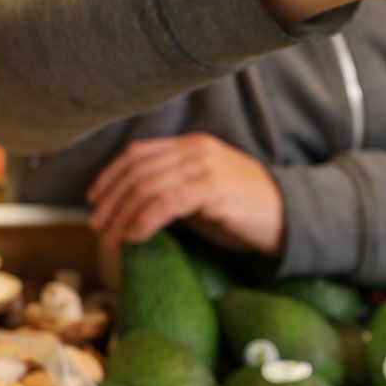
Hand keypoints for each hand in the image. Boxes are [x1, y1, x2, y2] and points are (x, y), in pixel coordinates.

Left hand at [86, 134, 284, 255]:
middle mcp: (196, 150)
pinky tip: (138, 237)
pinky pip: (167, 203)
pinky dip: (145, 221)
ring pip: (147, 187)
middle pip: (137, 171)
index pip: (137, 154)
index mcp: (191, 145)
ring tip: (115, 240)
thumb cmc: (245, 212)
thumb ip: (172, 192)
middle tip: (99, 228)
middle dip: (112, 201)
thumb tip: (130, 211)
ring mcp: (206, 167)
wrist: (292, 217)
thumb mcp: (203, 194)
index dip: (110, 176)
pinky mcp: (215, 189)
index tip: (94, 201)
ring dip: (124, 216)